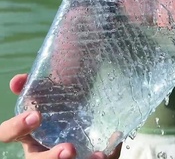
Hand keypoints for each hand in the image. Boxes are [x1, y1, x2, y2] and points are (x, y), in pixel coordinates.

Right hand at [0, 74, 121, 158]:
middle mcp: (40, 149)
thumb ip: (35, 83)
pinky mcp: (81, 156)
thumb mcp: (49, 88)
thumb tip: (18, 81)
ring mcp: (58, 156)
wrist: (83, 100)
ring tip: (96, 156)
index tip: (37, 116)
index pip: (9, 133)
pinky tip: (106, 152)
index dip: (18, 128)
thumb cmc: (59, 99)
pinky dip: (99, 158)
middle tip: (70, 149)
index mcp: (26, 131)